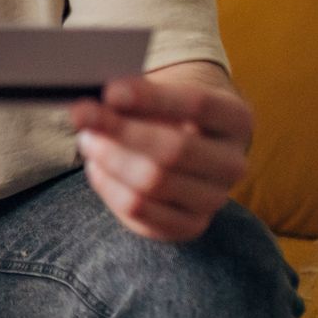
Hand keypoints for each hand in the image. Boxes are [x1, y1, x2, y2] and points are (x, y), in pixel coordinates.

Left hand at [68, 75, 253, 242]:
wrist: (190, 145)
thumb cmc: (167, 112)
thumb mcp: (160, 93)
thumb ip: (132, 95)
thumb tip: (90, 104)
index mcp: (236, 119)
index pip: (198, 105)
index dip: (151, 98)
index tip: (110, 91)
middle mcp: (233, 163)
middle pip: (175, 149)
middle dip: (120, 131)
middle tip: (81, 115)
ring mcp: (215, 200)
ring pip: (154, 183)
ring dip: (110, 159)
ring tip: (87, 139)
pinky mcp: (189, 226)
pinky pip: (139, 211)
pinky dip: (109, 187)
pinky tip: (96, 167)